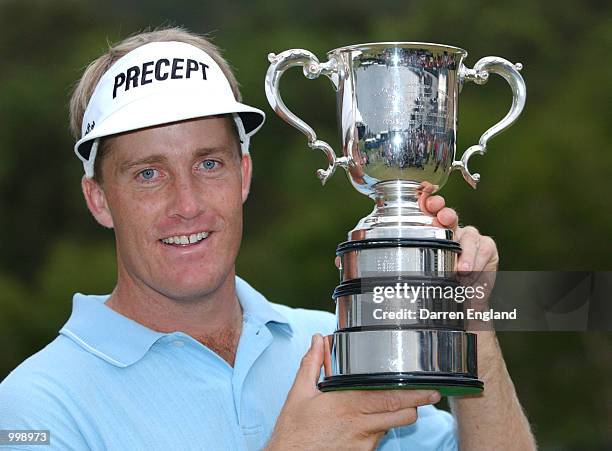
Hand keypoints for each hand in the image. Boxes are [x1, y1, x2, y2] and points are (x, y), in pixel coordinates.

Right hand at [266, 334, 440, 450]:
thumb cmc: (293, 431)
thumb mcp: (299, 394)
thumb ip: (311, 364)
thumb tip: (317, 341)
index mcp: (347, 404)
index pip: (390, 398)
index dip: (412, 393)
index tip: (426, 385)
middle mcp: (360, 425)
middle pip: (401, 414)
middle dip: (418, 403)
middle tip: (430, 394)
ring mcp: (363, 443)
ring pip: (391, 426)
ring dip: (396, 415)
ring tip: (396, 404)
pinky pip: (377, 438)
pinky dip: (379, 428)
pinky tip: (368, 420)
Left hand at [419, 190, 498, 273]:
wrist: (465, 295)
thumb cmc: (445, 280)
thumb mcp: (432, 269)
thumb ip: (428, 257)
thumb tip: (418, 253)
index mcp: (436, 233)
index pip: (431, 215)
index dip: (430, 205)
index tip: (428, 204)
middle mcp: (453, 230)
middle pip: (449, 216)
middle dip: (446, 215)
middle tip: (444, 218)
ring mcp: (471, 237)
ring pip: (468, 237)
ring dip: (465, 254)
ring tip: (462, 270)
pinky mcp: (487, 245)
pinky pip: (483, 249)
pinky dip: (476, 263)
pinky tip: (471, 272)